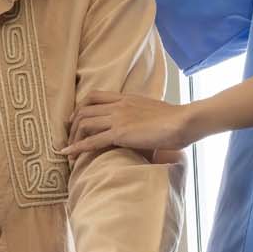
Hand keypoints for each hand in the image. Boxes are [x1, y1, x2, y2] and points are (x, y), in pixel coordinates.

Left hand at [62, 91, 197, 156]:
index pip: (94, 96)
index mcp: (126, 98)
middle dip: (72, 125)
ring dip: (74, 138)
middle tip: (69, 137)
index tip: (74, 119)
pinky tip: (69, 155)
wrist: (183, 121)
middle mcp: (118, 105)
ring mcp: (118, 118)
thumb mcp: (153, 112)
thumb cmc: (175, 121)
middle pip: (84, 110)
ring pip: (84, 123)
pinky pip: (92, 141)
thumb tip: (141, 128)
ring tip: (70, 151)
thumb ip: (141, 116)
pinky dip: (77, 148)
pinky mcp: (120, 133)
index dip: (80, 107)